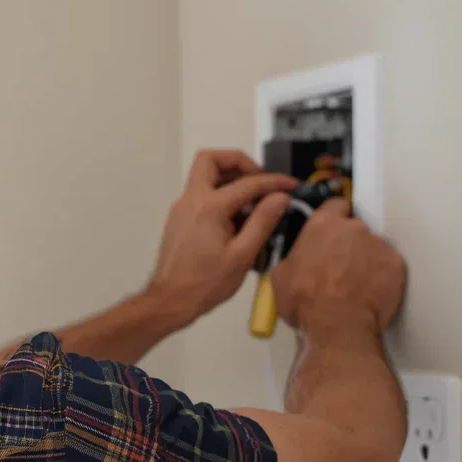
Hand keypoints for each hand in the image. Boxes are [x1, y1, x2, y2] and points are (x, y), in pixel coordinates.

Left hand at [146, 149, 296, 325]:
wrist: (169, 301)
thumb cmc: (205, 283)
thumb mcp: (242, 255)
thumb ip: (263, 221)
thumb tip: (280, 197)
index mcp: (209, 207)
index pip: (248, 183)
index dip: (274, 182)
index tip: (292, 186)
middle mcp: (190, 200)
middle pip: (210, 159)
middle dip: (239, 163)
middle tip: (259, 181)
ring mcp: (181, 209)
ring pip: (204, 176)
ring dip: (229, 179)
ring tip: (253, 203)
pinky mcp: (179, 220)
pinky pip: (201, 195)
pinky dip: (220, 196)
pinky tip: (237, 220)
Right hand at [271, 198, 405, 334]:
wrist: (337, 326)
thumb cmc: (305, 300)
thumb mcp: (281, 274)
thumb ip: (295, 255)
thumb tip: (299, 256)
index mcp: (322, 226)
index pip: (335, 204)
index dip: (333, 216)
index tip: (330, 229)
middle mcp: (354, 228)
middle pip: (354, 229)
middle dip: (347, 243)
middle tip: (337, 266)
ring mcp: (379, 245)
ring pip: (371, 247)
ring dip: (364, 260)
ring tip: (353, 285)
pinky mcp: (396, 265)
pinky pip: (387, 265)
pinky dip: (379, 276)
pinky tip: (368, 292)